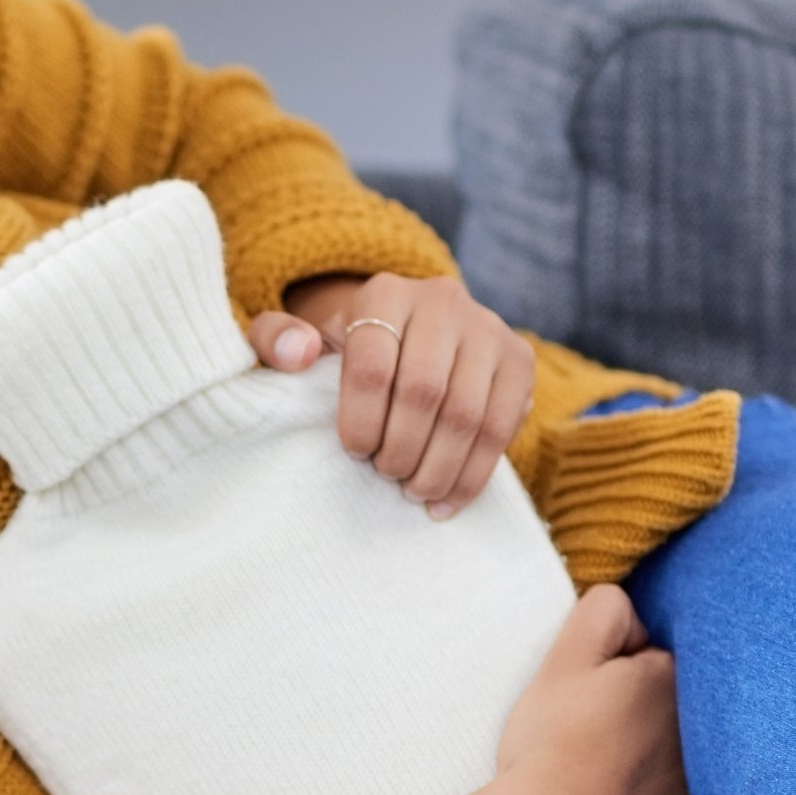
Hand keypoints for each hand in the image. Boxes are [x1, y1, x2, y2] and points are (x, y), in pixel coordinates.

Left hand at [247, 273, 533, 519]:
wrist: (410, 332)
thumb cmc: (346, 349)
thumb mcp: (300, 338)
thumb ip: (275, 340)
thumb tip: (298, 353)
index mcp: (384, 293)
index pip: (373, 366)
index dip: (362, 422)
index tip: (354, 451)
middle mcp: (442, 301)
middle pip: (425, 392)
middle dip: (402, 449)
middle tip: (386, 475)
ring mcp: (488, 328)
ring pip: (468, 415)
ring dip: (438, 468)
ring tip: (413, 492)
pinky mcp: (520, 360)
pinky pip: (502, 429)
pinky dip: (473, 476)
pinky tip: (446, 501)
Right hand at [278, 582, 704, 794]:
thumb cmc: (551, 751)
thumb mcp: (564, 661)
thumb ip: (604, 613)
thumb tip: (634, 613)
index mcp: (680, 683)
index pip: (660, 662)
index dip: (622, 674)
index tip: (596, 701)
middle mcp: (711, 737)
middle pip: (678, 713)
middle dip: (650, 718)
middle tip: (599, 744)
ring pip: (686, 765)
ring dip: (661, 766)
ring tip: (609, 784)